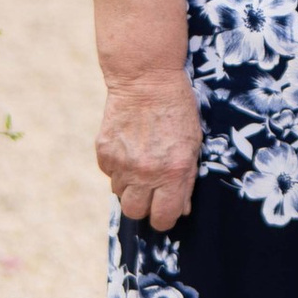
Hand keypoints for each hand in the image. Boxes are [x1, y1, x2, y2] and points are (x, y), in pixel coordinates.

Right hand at [97, 72, 201, 229]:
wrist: (146, 80)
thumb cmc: (177, 110)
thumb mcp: (193, 144)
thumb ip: (186, 179)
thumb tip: (180, 210)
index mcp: (174, 172)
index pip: (163, 218)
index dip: (164, 217)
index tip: (165, 209)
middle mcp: (146, 173)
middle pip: (135, 213)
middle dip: (143, 206)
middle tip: (150, 189)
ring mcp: (122, 164)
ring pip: (120, 194)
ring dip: (130, 185)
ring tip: (141, 160)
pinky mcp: (104, 153)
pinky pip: (110, 174)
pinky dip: (118, 167)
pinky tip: (129, 146)